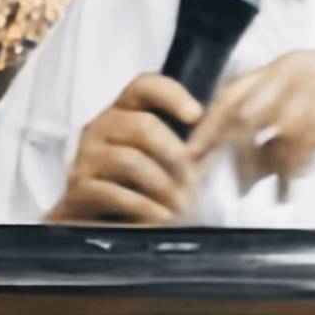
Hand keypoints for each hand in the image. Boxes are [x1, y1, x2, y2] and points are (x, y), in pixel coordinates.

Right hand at [46, 73, 203, 222]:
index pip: (144, 85)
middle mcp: (101, 127)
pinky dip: (143, 208)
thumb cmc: (142, 188)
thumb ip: (196, 143)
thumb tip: (237, 126)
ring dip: (163, 186)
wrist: (97, 229)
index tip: (197, 115)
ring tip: (181, 207)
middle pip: (142, 125)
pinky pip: (113, 193)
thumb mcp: (169, 160)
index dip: (171, 95)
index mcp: (124, 111)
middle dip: (176, 156)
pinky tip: (160, 219)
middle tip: (195, 182)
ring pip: (130, 160)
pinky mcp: (77, 189)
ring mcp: (86, 157)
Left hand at [188, 37, 314, 195]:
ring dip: (260, 164)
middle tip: (217, 181)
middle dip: (224, 149)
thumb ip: (282, 136)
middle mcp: (288, 71)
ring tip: (257, 191)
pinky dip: (293, 168)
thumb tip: (250, 173)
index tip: (190, 156)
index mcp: (279, 69)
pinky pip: (305, 138)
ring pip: (270, 127)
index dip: (206, 126)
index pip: (229, 95)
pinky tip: (291, 188)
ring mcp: (312, 81)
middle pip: (240, 110)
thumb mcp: (313, 111)